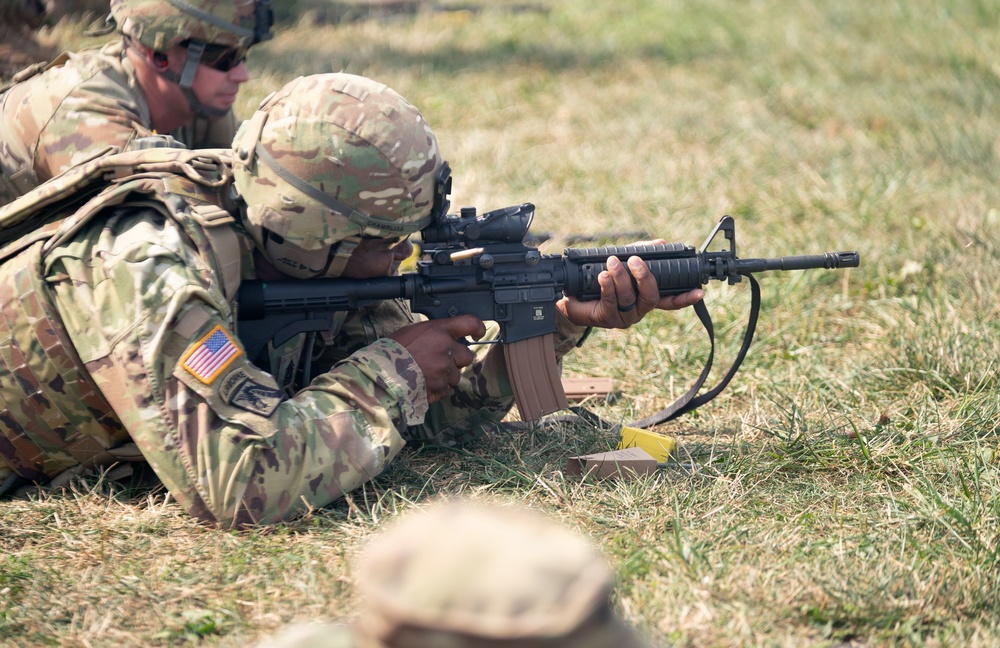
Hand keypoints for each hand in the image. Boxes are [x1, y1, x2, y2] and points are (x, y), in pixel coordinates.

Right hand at [390, 315, 486, 402]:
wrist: (382, 374)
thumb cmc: (391, 351)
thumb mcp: (412, 332)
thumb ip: (432, 334)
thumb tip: (442, 337)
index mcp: (439, 331)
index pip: (469, 323)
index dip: (478, 328)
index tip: (478, 333)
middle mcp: (447, 349)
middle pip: (467, 355)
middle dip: (456, 359)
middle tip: (439, 361)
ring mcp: (445, 369)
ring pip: (456, 374)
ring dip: (445, 375)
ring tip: (426, 374)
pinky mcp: (441, 387)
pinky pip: (446, 388)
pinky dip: (438, 388)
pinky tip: (423, 383)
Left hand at [556, 249, 704, 328]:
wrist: (569, 294)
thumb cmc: (598, 278)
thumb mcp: (621, 261)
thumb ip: (639, 253)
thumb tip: (660, 243)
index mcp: (644, 297)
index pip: (669, 300)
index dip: (684, 297)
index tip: (699, 292)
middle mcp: (638, 309)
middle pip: (651, 297)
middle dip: (644, 277)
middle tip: (634, 260)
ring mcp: (623, 316)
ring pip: (629, 298)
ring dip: (621, 277)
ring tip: (611, 263)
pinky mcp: (606, 318)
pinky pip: (611, 302)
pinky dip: (608, 286)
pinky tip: (602, 276)